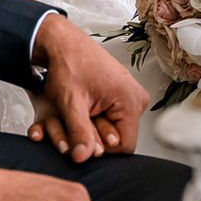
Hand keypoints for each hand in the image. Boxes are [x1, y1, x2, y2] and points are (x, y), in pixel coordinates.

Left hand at [28, 14, 147, 160]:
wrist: (63, 44)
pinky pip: (112, 117)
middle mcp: (136, 98)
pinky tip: (84, 106)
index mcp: (131, 100)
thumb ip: (79, 132)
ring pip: (113, 128)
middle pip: (119, 137)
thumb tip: (83, 156)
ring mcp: (130, 96)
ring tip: (79, 109)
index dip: (101, 148)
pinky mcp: (122, 94)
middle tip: (77, 118)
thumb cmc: (69, 64)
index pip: (124, 147)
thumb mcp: (71, 103)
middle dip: (95, 135)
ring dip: (94, 126)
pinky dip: (96, 117)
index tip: (82, 136)